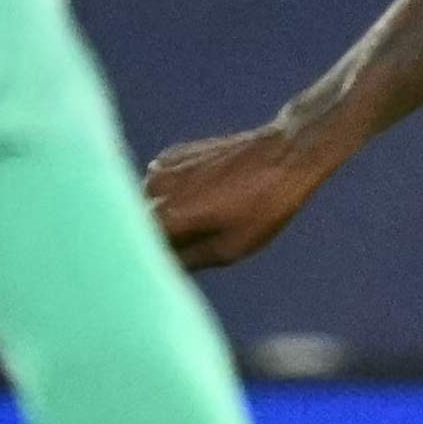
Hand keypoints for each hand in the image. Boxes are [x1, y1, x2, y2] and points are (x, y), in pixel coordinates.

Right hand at [140, 117, 337, 268]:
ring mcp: (160, 167)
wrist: (283, 154)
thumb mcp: (228, 249)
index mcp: (166, 216)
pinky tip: (208, 193)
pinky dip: (175, 194)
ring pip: (150, 205)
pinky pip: (162, 184)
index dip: (153, 261)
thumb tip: (161, 269)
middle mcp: (154, 189)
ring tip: (209, 216)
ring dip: (168, 215)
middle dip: (161, 239)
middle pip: (142, 227)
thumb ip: (186, 261)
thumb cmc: (262, 206)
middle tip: (198, 243)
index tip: (171, 267)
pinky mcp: (171, 155)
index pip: (139, 250)